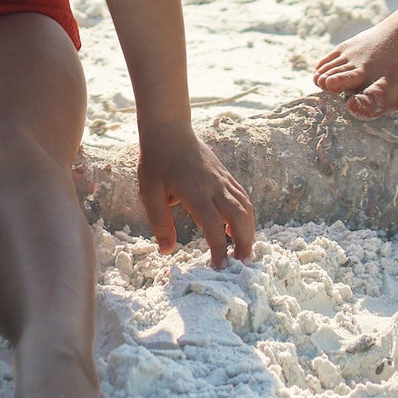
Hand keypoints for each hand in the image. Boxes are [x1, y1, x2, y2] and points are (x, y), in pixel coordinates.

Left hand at [137, 122, 254, 266]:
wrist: (169, 129)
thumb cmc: (155, 161)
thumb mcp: (148, 192)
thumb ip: (159, 222)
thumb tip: (167, 250)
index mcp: (193, 190)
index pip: (213, 223)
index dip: (219, 248)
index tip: (220, 268)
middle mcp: (213, 184)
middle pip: (239, 215)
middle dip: (244, 242)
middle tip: (240, 266)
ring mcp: (222, 178)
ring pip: (246, 206)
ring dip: (249, 230)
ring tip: (243, 253)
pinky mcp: (225, 175)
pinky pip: (242, 196)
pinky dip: (246, 216)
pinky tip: (238, 230)